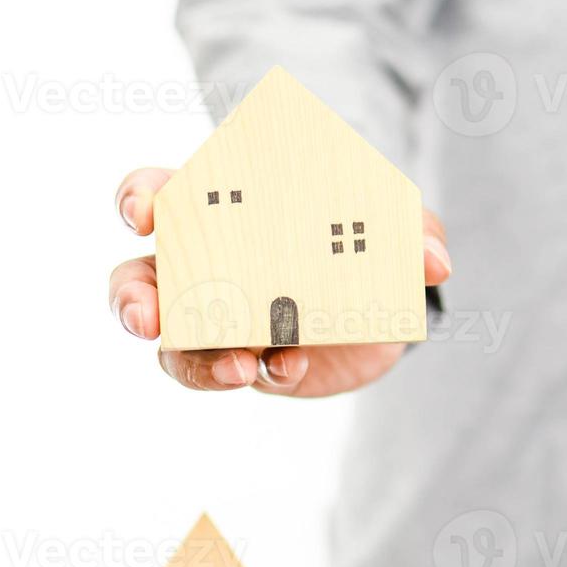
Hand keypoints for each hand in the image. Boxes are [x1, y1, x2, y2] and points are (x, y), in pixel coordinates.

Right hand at [108, 167, 451, 395]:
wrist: (387, 302)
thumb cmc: (368, 235)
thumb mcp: (395, 222)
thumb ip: (416, 230)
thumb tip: (435, 260)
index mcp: (221, 206)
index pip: (159, 193)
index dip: (139, 198)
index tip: (143, 213)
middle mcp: (204, 263)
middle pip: (137, 279)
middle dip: (132, 298)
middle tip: (148, 316)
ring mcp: (219, 319)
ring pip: (174, 345)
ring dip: (195, 360)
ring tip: (237, 368)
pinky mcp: (248, 361)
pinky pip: (235, 373)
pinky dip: (265, 372)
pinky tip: (291, 365)